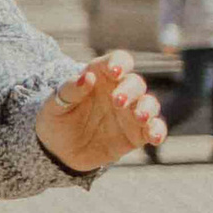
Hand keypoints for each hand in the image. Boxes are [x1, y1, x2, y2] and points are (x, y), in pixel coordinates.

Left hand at [36, 50, 163, 174]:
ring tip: (139, 117)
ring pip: (150, 103)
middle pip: (135, 83)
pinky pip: (154, 128)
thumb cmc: (56, 120)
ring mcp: (130, 113)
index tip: (114, 72)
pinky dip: (158, 130)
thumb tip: (86, 77)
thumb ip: (69, 91)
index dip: (119, 63)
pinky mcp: (137, 134)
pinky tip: (154, 137)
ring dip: (148, 108)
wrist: (59, 151)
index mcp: (100, 77)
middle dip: (130, 90)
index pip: (117, 61)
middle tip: (117, 101)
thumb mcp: (54, 105)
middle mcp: (119, 91)